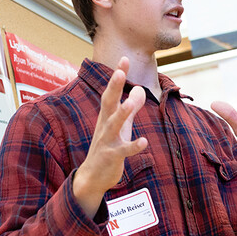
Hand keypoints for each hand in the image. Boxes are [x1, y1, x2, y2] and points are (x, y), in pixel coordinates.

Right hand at [72, 57, 147, 213]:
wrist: (92, 176)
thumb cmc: (107, 148)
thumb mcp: (121, 126)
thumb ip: (131, 108)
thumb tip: (139, 89)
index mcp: (107, 116)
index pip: (112, 92)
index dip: (117, 75)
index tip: (124, 58)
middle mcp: (105, 125)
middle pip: (108, 103)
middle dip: (113, 88)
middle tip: (119, 72)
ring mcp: (107, 141)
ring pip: (114, 125)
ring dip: (122, 114)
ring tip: (131, 103)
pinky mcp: (112, 157)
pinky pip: (123, 151)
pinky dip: (133, 146)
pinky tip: (143, 142)